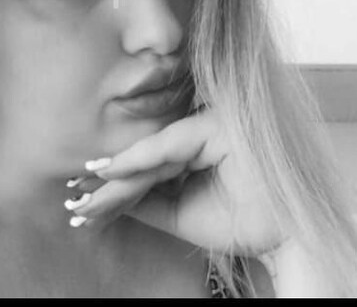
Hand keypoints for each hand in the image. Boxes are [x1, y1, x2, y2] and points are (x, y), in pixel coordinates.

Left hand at [65, 107, 287, 257]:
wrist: (287, 234)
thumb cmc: (240, 220)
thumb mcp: (181, 215)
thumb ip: (148, 200)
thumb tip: (108, 193)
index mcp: (190, 148)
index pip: (146, 166)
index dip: (114, 183)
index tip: (82, 195)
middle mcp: (194, 131)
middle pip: (142, 162)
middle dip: (108, 187)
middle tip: (74, 203)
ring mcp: (203, 125)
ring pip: (148, 157)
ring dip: (115, 182)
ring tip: (84, 200)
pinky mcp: (210, 126)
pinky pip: (165, 147)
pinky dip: (134, 161)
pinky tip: (106, 172)